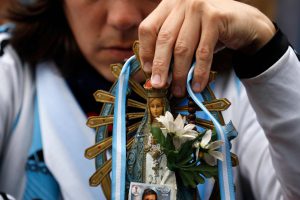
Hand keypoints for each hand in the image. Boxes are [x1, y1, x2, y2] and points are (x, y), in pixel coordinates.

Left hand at [138, 0, 274, 96]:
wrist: (244, 23)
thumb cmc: (209, 31)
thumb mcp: (185, 34)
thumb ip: (170, 47)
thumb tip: (154, 74)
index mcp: (169, 5)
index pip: (148, 29)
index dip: (146, 52)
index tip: (148, 71)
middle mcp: (181, 2)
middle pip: (164, 39)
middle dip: (160, 67)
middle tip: (158, 85)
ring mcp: (199, 8)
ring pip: (182, 48)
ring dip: (179, 74)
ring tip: (178, 90)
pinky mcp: (215, 18)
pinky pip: (202, 53)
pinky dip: (199, 72)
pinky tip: (196, 85)